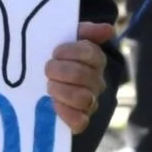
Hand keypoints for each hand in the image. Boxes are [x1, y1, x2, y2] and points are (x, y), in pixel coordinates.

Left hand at [44, 21, 114, 135]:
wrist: (43, 82)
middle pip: (83, 75)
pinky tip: (53, 103)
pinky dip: (66, 113)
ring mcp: (90, 102)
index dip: (70, 51)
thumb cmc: (58, 58)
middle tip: (47, 69)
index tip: (55, 52)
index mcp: (95, 60)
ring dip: (61, 90)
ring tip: (49, 86)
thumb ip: (86, 31)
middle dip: (60, 70)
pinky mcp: (80, 121)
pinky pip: (80, 122)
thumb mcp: (67, 39)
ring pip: (83, 98)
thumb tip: (108, 29)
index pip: (91, 53)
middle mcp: (97, 82)